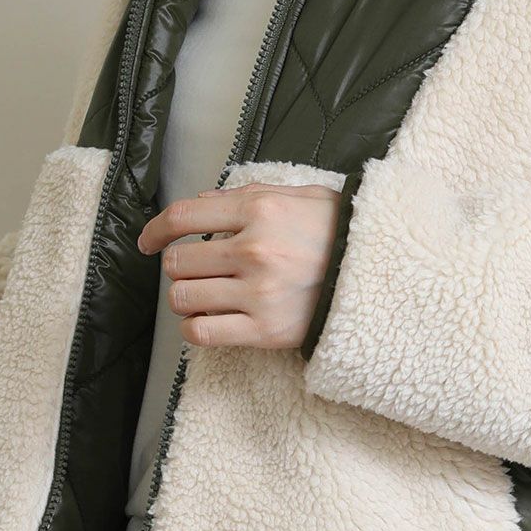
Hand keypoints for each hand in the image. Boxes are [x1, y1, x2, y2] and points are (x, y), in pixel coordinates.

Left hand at [136, 181, 340, 350]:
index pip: (183, 218)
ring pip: (184, 298)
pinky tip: (206, 320)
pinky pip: (202, 333)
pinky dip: (194, 328)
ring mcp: (258, 293)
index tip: (147, 241)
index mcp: (259, 211)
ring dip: (186, 297)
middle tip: (196, 269)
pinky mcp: (265, 330)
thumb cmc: (339, 233)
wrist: (382, 275)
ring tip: (203, 295)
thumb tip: (201, 204)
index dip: (154, 230)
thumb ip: (246, 196)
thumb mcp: (298, 196)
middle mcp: (254, 250)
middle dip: (179, 266)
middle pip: (177, 262)